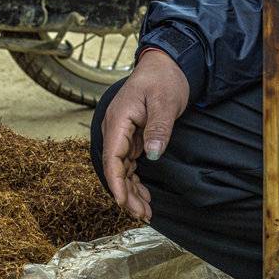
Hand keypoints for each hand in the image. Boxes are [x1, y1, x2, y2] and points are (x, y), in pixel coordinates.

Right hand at [99, 49, 189, 222]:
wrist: (167, 64)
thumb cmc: (164, 79)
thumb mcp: (164, 102)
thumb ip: (158, 128)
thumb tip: (153, 156)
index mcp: (118, 120)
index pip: (111, 157)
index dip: (116, 182)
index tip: (122, 202)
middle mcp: (116, 129)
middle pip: (116, 168)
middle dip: (126, 193)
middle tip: (141, 214)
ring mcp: (124, 134)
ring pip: (123, 169)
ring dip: (131, 191)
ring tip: (145, 212)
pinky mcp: (133, 137)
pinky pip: (130, 164)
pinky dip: (136, 180)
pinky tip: (144, 195)